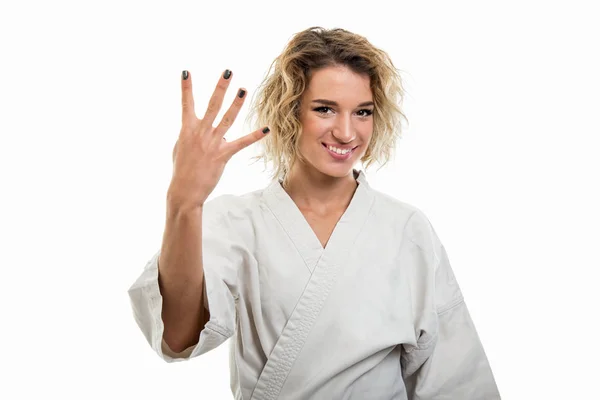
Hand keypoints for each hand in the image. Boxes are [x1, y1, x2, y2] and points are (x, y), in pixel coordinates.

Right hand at [167, 70, 269, 211]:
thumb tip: (202, 126)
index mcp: (187, 129)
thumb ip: (192, 133)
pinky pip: (241, 143)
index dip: (186, 88)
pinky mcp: (222, 155)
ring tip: (243, 90)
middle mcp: (200, 133)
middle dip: (220, 87)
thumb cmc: (182, 169)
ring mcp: (212, 143)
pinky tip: (266, 129)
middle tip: (228, 72)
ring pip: (227, 119)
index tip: (186, 72)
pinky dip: (254, 135)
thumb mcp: (181, 147)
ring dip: (236, 104)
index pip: (186, 104)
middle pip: (212, 105)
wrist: (184, 190)